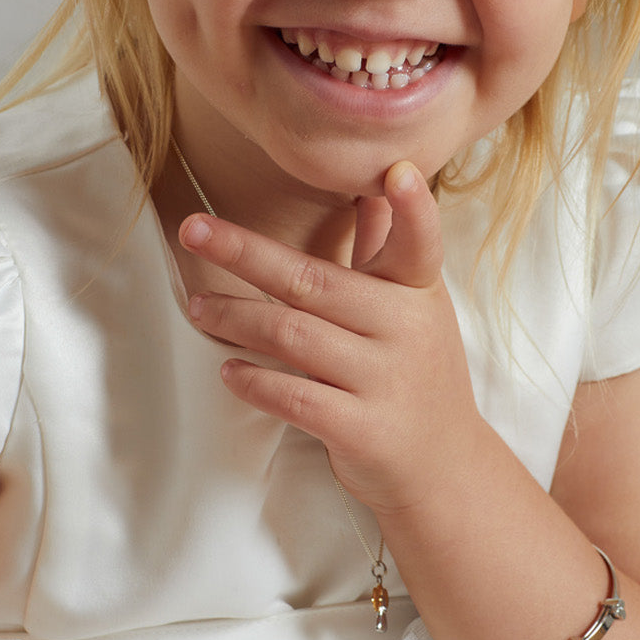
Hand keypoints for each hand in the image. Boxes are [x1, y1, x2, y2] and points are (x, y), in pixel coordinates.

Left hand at [178, 161, 487, 514]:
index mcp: (419, 291)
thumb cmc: (418, 372)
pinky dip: (255, 381)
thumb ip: (386, 250)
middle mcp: (407, 329)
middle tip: (193, 228)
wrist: (445, 468)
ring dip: (235, 318)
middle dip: (247, 252)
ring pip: (293, 336)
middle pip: (314, 281)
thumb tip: (372, 186)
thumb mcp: (414, 307)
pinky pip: (295, 398)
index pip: (419, 242)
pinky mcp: (363, 430)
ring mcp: (386, 380)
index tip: (397, 172)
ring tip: (197, 305)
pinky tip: (227, 369)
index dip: (413, 209)